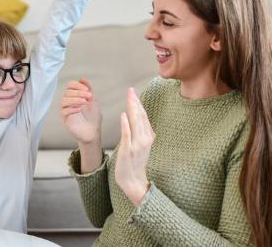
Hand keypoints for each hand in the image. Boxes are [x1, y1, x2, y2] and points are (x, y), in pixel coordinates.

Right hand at [60, 78, 102, 143]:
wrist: (93, 131)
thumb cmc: (93, 117)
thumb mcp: (93, 100)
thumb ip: (88, 89)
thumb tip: (82, 78)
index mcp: (74, 96)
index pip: (70, 85)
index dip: (77, 85)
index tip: (87, 90)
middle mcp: (68, 101)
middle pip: (67, 92)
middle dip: (79, 93)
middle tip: (89, 96)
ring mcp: (66, 110)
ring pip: (64, 101)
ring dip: (75, 100)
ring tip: (85, 102)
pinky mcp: (65, 119)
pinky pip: (64, 111)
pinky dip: (72, 109)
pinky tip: (79, 109)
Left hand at [114, 87, 154, 205]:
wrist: (133, 180)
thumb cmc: (135, 162)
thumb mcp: (141, 144)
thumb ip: (140, 131)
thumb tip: (135, 116)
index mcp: (148, 136)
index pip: (144, 116)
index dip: (138, 104)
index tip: (133, 93)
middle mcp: (145, 139)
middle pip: (140, 116)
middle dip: (135, 102)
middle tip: (130, 90)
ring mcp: (137, 145)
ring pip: (136, 123)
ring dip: (132, 108)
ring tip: (129, 97)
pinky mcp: (128, 150)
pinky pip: (127, 135)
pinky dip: (126, 124)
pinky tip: (123, 115)